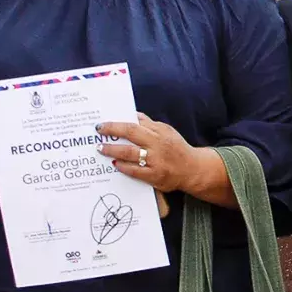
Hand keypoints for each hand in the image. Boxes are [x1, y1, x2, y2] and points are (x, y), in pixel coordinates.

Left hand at [98, 114, 225, 200]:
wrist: (193, 170)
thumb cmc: (177, 148)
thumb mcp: (167, 131)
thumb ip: (149, 124)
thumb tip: (133, 115)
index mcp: (159, 133)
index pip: (134, 124)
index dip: (116, 124)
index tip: (102, 125)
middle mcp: (157, 146)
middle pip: (131, 136)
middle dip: (112, 134)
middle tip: (98, 134)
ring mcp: (156, 161)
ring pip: (130, 154)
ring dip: (113, 151)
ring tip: (101, 149)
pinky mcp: (155, 176)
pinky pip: (135, 171)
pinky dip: (123, 167)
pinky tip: (115, 164)